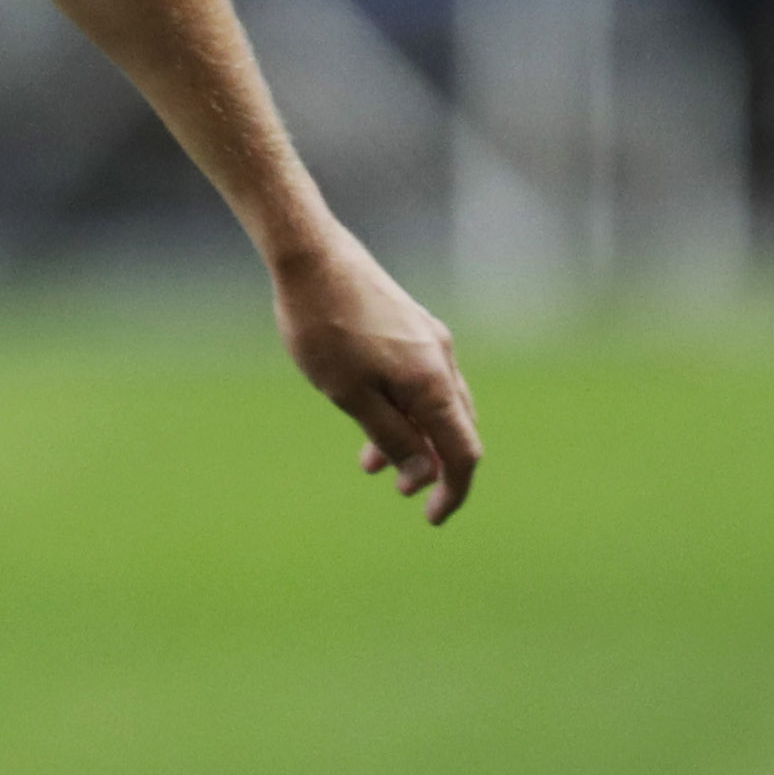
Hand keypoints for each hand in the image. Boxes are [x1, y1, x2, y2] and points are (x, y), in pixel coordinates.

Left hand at [267, 224, 482, 524]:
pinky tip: (370, 417)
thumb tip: (424, 475)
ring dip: (413, 439)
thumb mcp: (350, 395)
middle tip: (404, 496)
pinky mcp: (410, 326)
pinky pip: (420, 381)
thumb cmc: (323, 328)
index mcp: (433, 383)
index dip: (453, 490)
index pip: (462, 451)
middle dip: (435, 467)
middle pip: (457, 429)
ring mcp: (428, 340)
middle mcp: (442, 361)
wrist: (311, 256)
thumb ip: (391, 437)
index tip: (431, 518)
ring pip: (436, 405)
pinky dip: (404, 409)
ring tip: (373, 466)